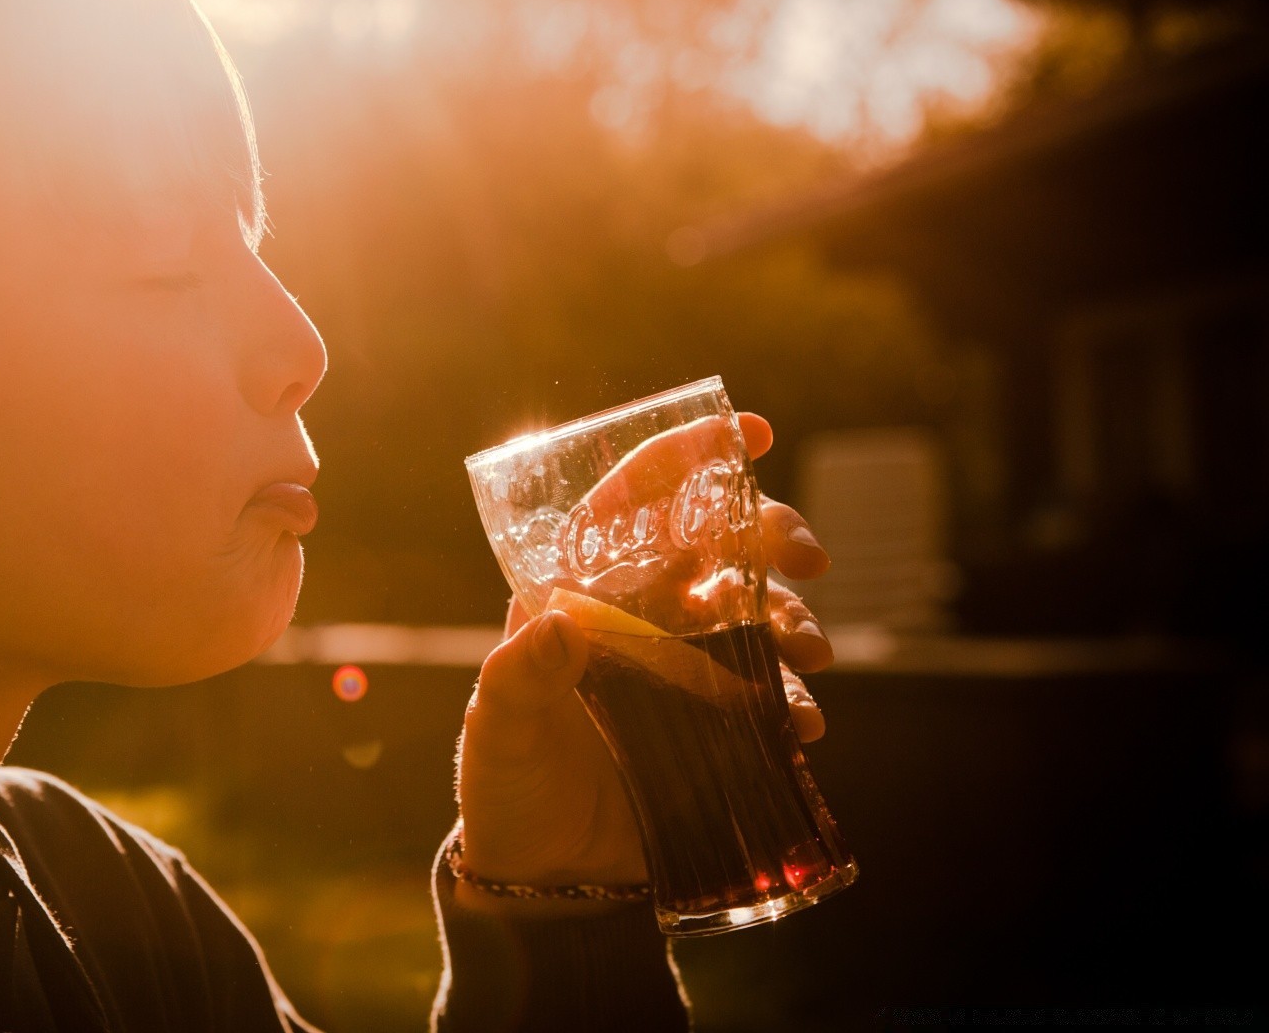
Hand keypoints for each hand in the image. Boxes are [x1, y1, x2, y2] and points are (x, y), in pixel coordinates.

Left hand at [451, 413, 833, 911]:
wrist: (546, 876)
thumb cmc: (506, 785)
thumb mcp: (497, 729)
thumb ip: (519, 677)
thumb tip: (555, 625)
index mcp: (580, 595)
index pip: (631, 505)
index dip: (684, 459)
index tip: (746, 432)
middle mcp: (639, 617)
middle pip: (713, 546)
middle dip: (768, 532)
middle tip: (806, 554)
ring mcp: (684, 667)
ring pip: (755, 611)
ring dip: (793, 619)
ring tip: (812, 654)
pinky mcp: (718, 722)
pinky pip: (771, 690)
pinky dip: (796, 696)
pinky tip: (805, 722)